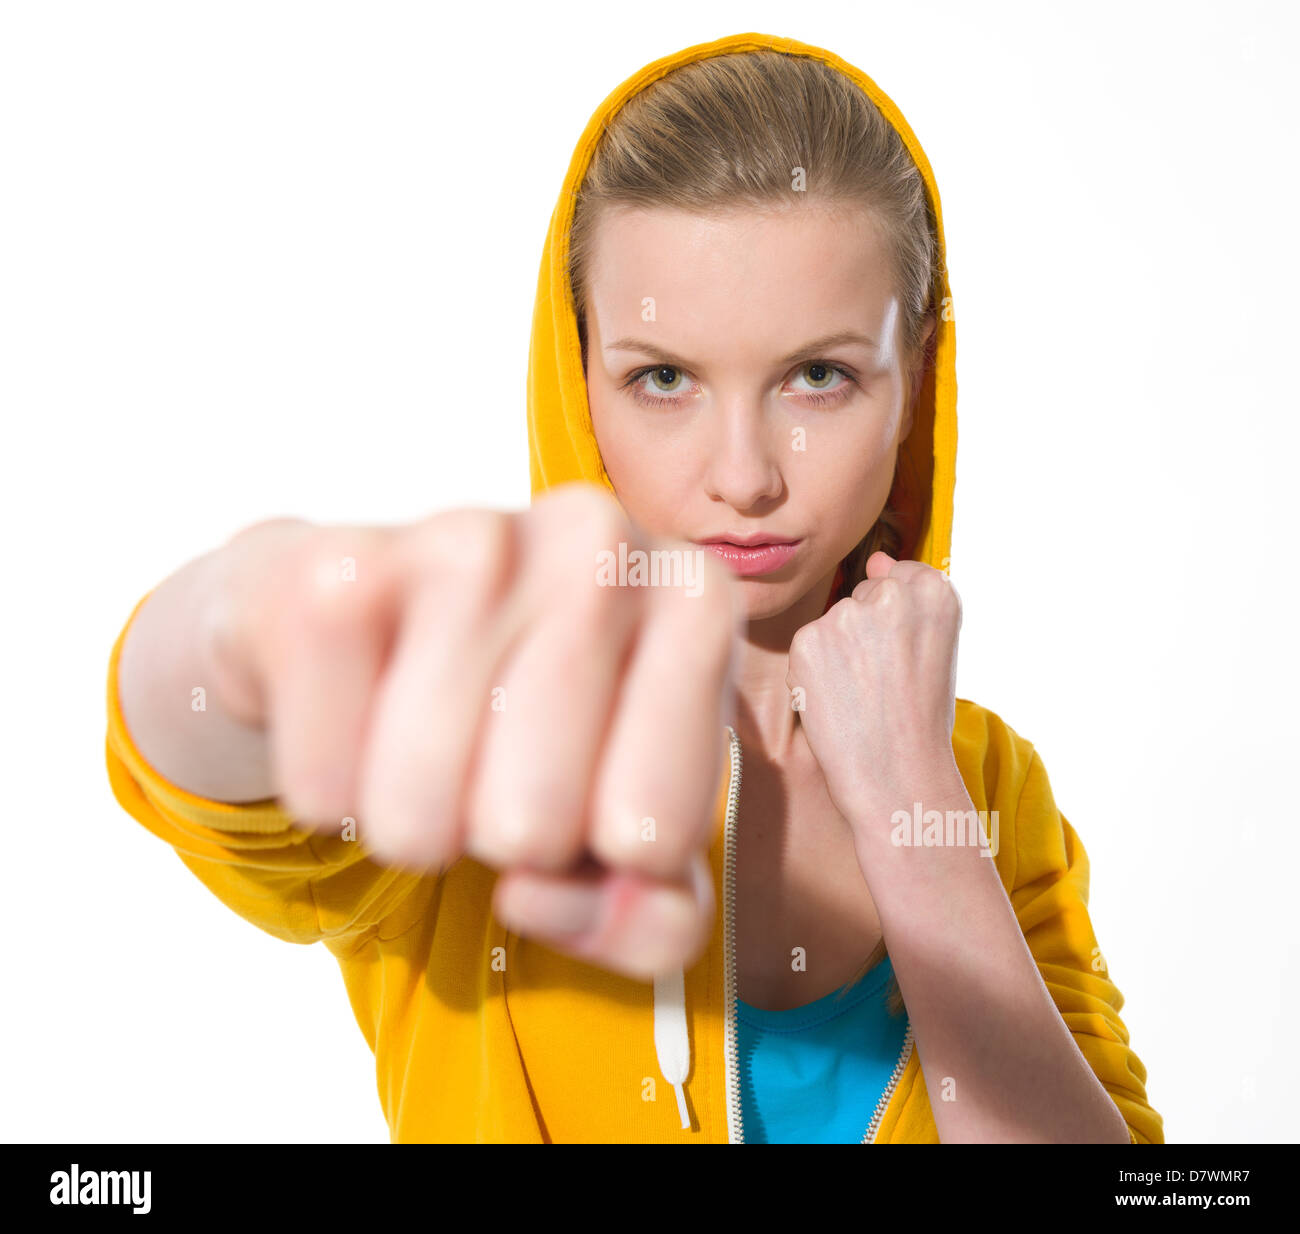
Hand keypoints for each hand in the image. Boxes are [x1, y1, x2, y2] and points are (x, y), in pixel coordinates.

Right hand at [199, 482, 742, 979]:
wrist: (378, 632)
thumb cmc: (531, 733)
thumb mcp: (630, 834)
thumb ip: (657, 917)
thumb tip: (535, 894)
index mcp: (696, 600)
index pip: (656, 837)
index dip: (604, 864)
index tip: (592, 806)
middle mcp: (598, 542)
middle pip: (535, 825)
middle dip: (500, 843)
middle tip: (492, 774)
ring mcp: (469, 538)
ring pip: (423, 806)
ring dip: (409, 826)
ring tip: (422, 754)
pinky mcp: (341, 568)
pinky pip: (325, 778)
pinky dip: (327, 795)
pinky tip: (350, 726)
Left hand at [786, 551, 961, 826]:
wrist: (898, 777)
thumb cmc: (920, 720)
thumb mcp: (936, 649)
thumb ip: (909, 598)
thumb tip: (874, 559)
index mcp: (935, 591)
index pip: (899, 576)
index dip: (896, 626)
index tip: (904, 660)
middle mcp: (892, 593)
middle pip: (861, 598)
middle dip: (865, 636)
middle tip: (884, 686)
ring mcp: (847, 614)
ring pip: (832, 624)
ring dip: (837, 655)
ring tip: (862, 698)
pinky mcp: (809, 639)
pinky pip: (806, 647)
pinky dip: (812, 674)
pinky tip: (836, 703)